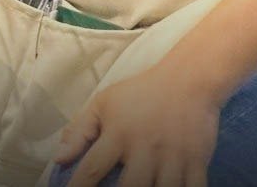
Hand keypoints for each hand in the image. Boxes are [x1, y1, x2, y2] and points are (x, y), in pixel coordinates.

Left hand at [53, 65, 221, 186]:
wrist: (186, 81)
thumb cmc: (139, 94)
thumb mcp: (103, 104)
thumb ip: (80, 131)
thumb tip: (59, 159)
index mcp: (118, 134)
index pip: (92, 167)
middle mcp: (144, 149)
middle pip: (130, 186)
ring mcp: (172, 157)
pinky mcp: (197, 162)